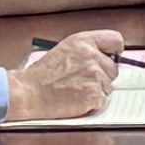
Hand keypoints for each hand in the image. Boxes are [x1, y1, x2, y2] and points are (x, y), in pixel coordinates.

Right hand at [8, 30, 125, 118]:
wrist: (28, 93)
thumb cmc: (42, 75)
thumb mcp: (64, 50)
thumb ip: (86, 50)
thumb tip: (104, 57)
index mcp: (84, 41)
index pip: (115, 40)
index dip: (114, 51)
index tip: (110, 58)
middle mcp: (92, 56)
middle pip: (113, 68)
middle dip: (102, 77)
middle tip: (81, 81)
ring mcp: (95, 75)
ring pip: (108, 86)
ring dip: (96, 91)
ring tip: (75, 91)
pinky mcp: (94, 94)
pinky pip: (102, 101)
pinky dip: (92, 104)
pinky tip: (76, 100)